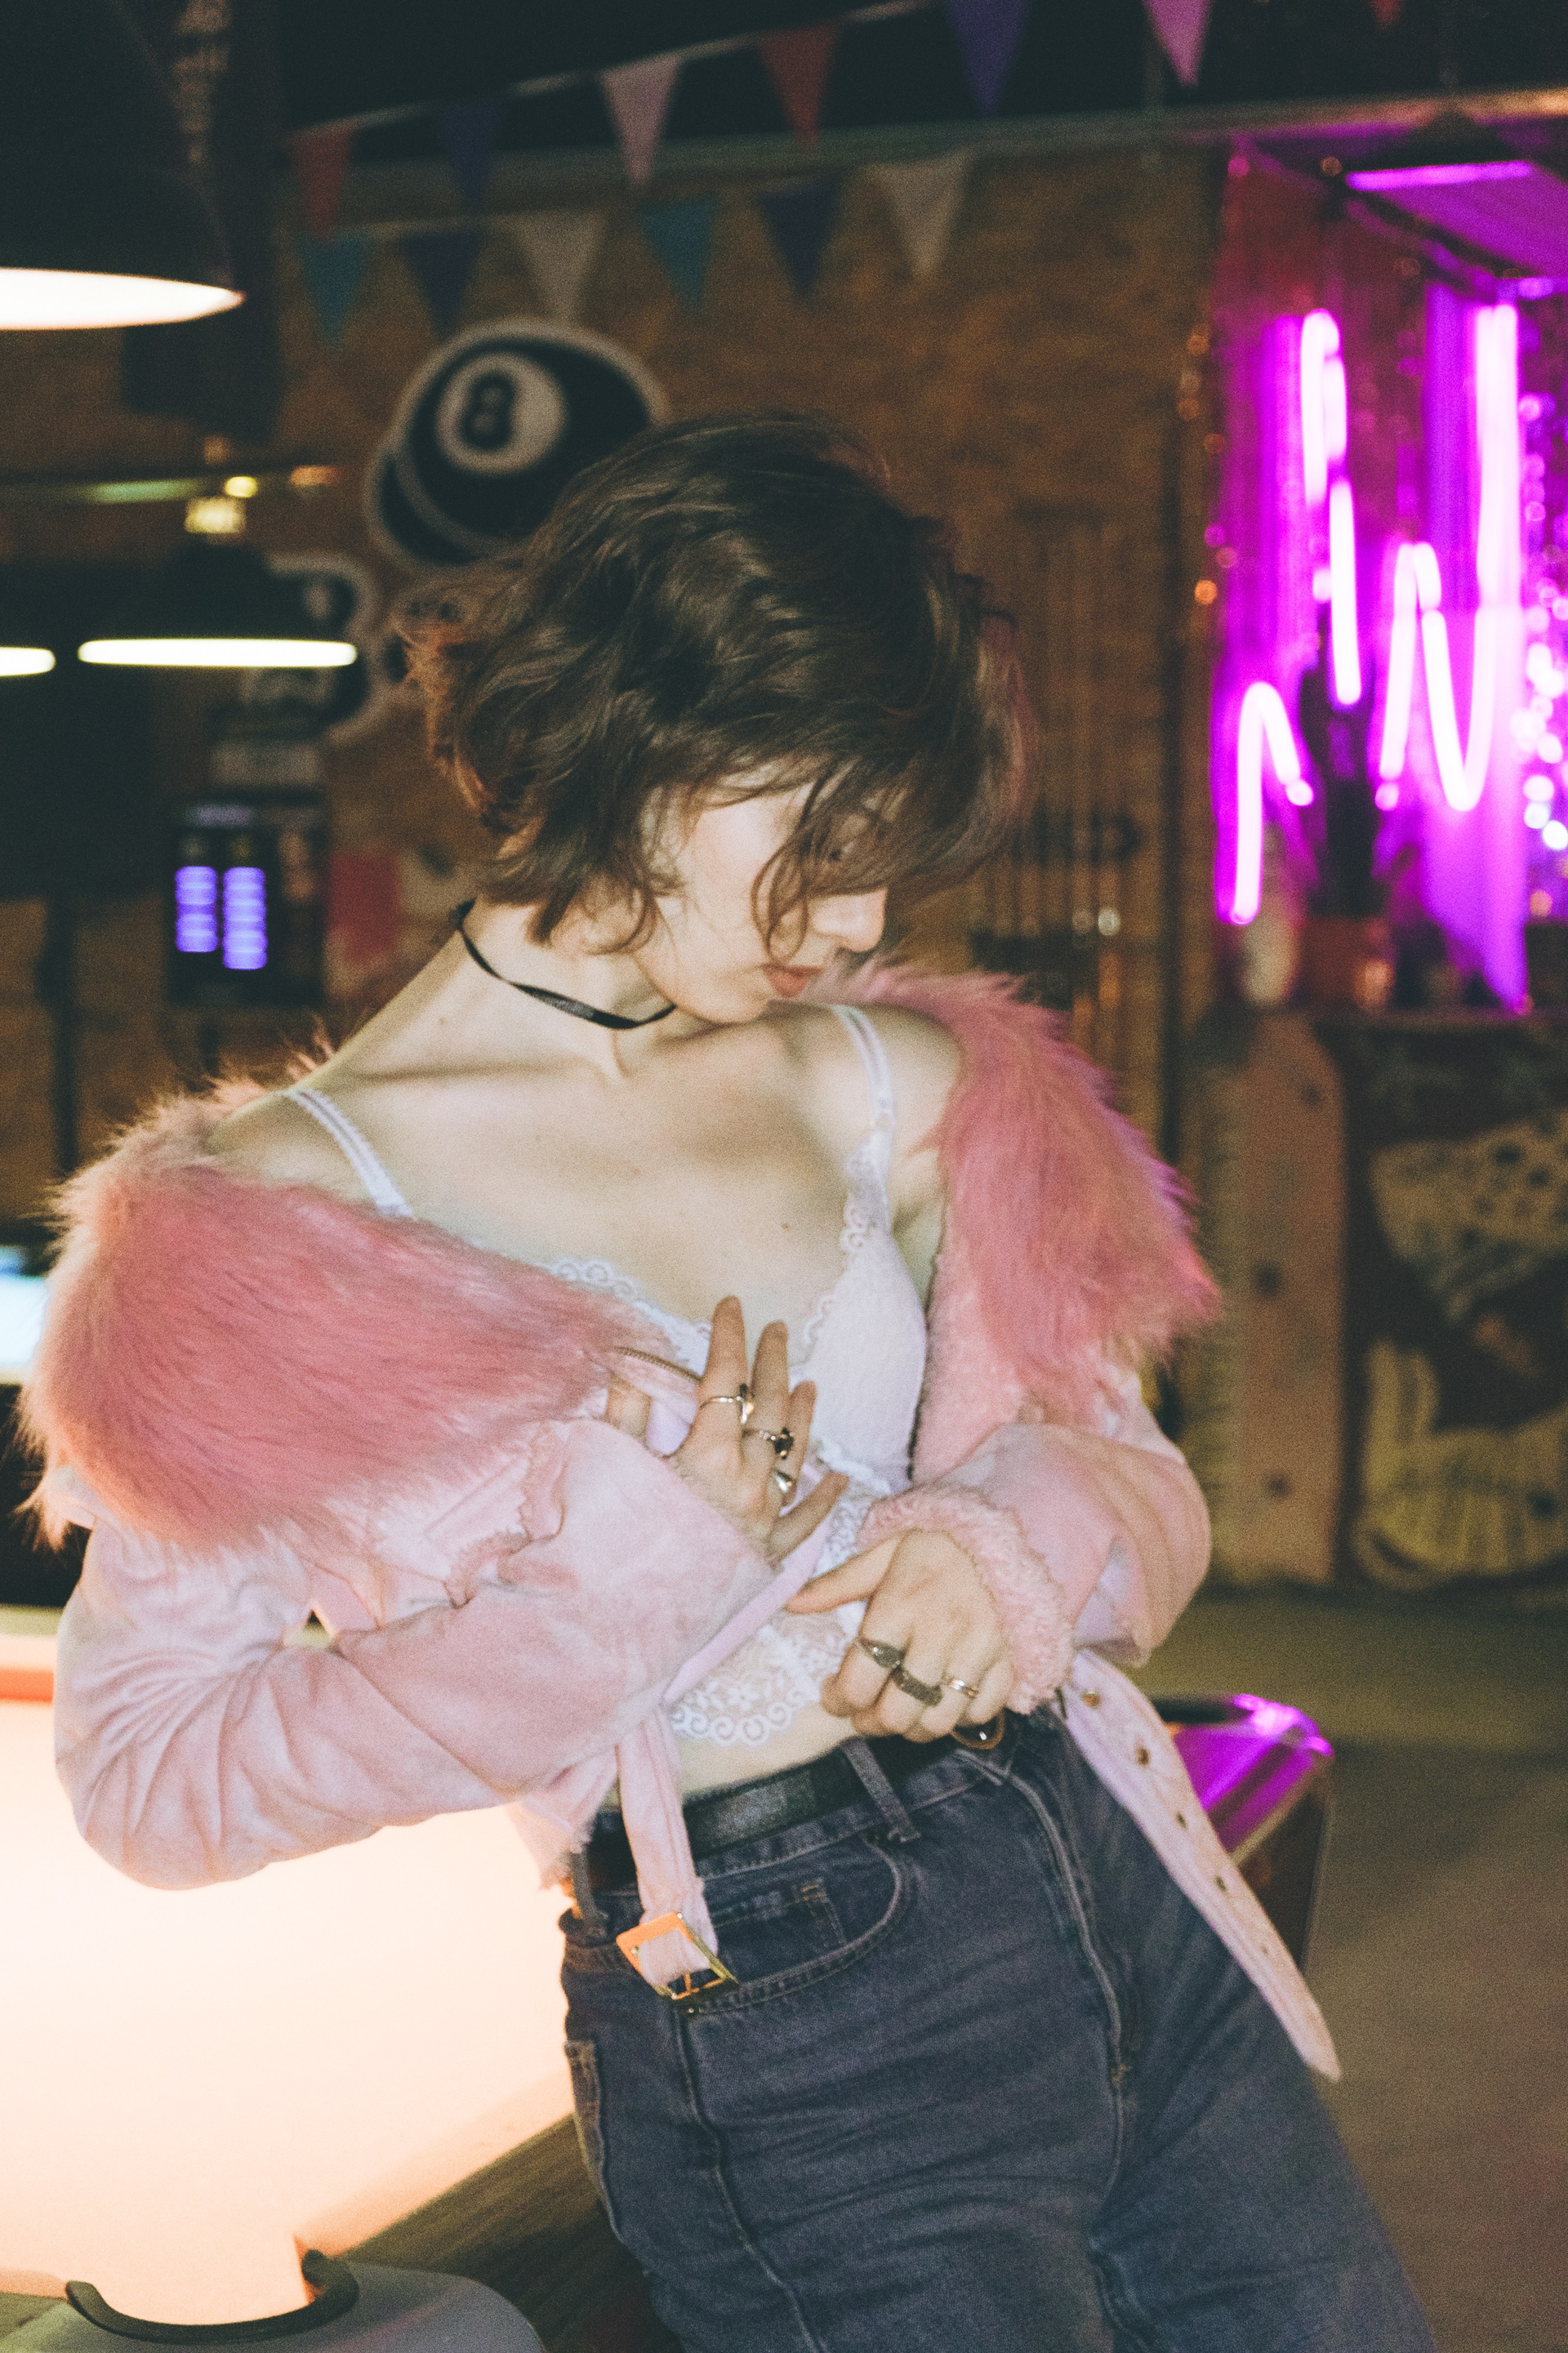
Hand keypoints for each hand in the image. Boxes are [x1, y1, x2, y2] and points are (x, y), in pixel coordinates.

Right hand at [605, 1295, 845, 1565]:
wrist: (619, 1620)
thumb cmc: (608, 1542)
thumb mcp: (611, 1467)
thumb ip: (628, 1413)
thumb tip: (632, 1364)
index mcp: (708, 1456)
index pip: (724, 1381)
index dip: (728, 1338)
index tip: (731, 1306)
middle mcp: (747, 1483)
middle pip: (768, 1409)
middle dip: (773, 1363)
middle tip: (777, 1330)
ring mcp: (762, 1519)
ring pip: (795, 1455)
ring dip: (802, 1416)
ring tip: (808, 1384)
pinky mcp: (767, 1553)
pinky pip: (805, 1520)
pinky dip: (823, 1497)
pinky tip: (838, 1477)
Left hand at [786, 1528, 1011, 1739]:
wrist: (1002, 1532)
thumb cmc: (933, 1543)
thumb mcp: (882, 1552)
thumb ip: (838, 1583)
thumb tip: (791, 1604)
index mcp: (902, 1605)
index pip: (861, 1677)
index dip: (838, 1698)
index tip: (831, 1695)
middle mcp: (940, 1633)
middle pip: (898, 1710)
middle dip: (871, 1723)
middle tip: (861, 1715)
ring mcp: (979, 1651)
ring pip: (939, 1721)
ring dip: (912, 1728)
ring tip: (899, 1715)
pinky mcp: (1008, 1660)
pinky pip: (982, 1713)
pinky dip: (960, 1719)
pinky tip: (942, 1703)